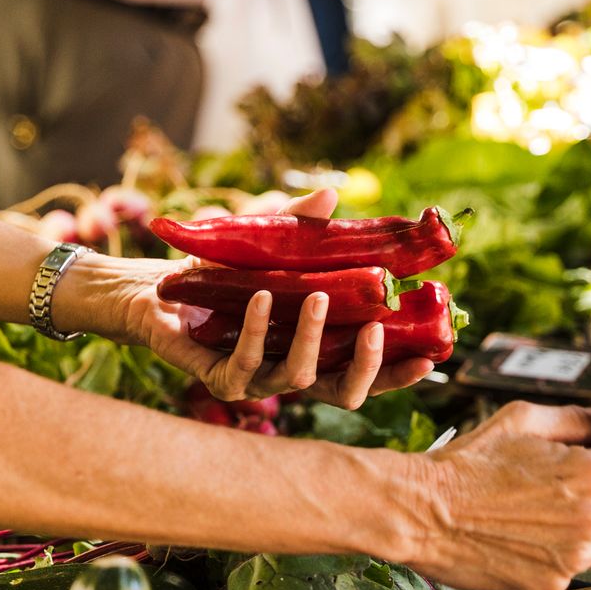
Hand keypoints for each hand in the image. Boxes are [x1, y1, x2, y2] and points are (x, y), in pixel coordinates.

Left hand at [53, 188, 436, 408]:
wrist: (158, 288)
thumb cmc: (220, 272)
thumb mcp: (268, 244)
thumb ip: (301, 227)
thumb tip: (332, 196)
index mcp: (315, 349)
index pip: (365, 374)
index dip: (398, 373)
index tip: (432, 357)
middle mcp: (290, 372)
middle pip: (343, 394)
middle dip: (369, 369)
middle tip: (381, 330)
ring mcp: (256, 380)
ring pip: (299, 378)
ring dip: (314, 338)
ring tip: (318, 296)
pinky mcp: (219, 377)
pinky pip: (247, 363)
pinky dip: (258, 329)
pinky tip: (263, 298)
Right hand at [405, 402, 590, 589]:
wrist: (421, 512)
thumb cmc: (468, 462)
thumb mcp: (523, 420)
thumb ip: (577, 419)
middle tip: (579, 494)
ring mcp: (572, 559)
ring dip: (588, 534)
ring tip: (543, 518)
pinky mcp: (550, 586)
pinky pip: (572, 571)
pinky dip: (556, 558)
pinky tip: (522, 541)